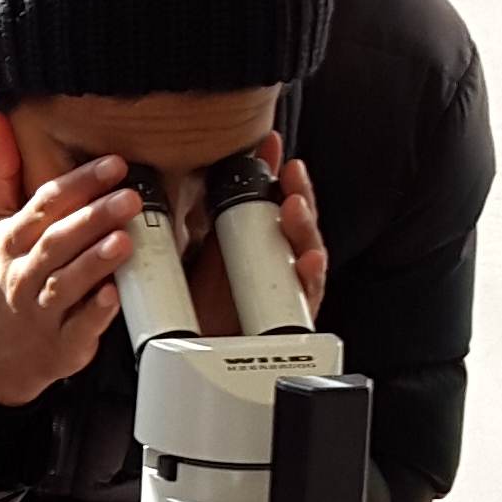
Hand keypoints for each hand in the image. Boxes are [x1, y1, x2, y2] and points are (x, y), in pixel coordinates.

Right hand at [0, 119, 138, 406]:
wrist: (5, 349)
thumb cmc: (11, 276)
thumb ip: (0, 171)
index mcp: (12, 239)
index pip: (43, 205)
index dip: (78, 183)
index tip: (113, 165)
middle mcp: (25, 272)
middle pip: (56, 241)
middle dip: (92, 218)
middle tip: (129, 197)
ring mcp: (44, 309)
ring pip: (66, 283)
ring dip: (95, 261)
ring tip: (125, 240)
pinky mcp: (65, 341)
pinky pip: (80, 326)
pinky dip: (97, 311)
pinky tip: (116, 293)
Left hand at [186, 135, 327, 332]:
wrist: (198, 357)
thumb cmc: (201, 307)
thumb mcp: (201, 252)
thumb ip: (204, 217)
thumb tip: (191, 172)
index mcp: (261, 244)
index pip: (276, 201)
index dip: (276, 172)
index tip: (272, 145)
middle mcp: (281, 264)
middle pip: (299, 224)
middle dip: (298, 194)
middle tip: (291, 171)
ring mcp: (291, 290)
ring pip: (308, 253)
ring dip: (304, 228)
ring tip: (294, 206)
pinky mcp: (295, 320)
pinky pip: (308, 296)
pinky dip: (310, 276)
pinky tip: (308, 261)